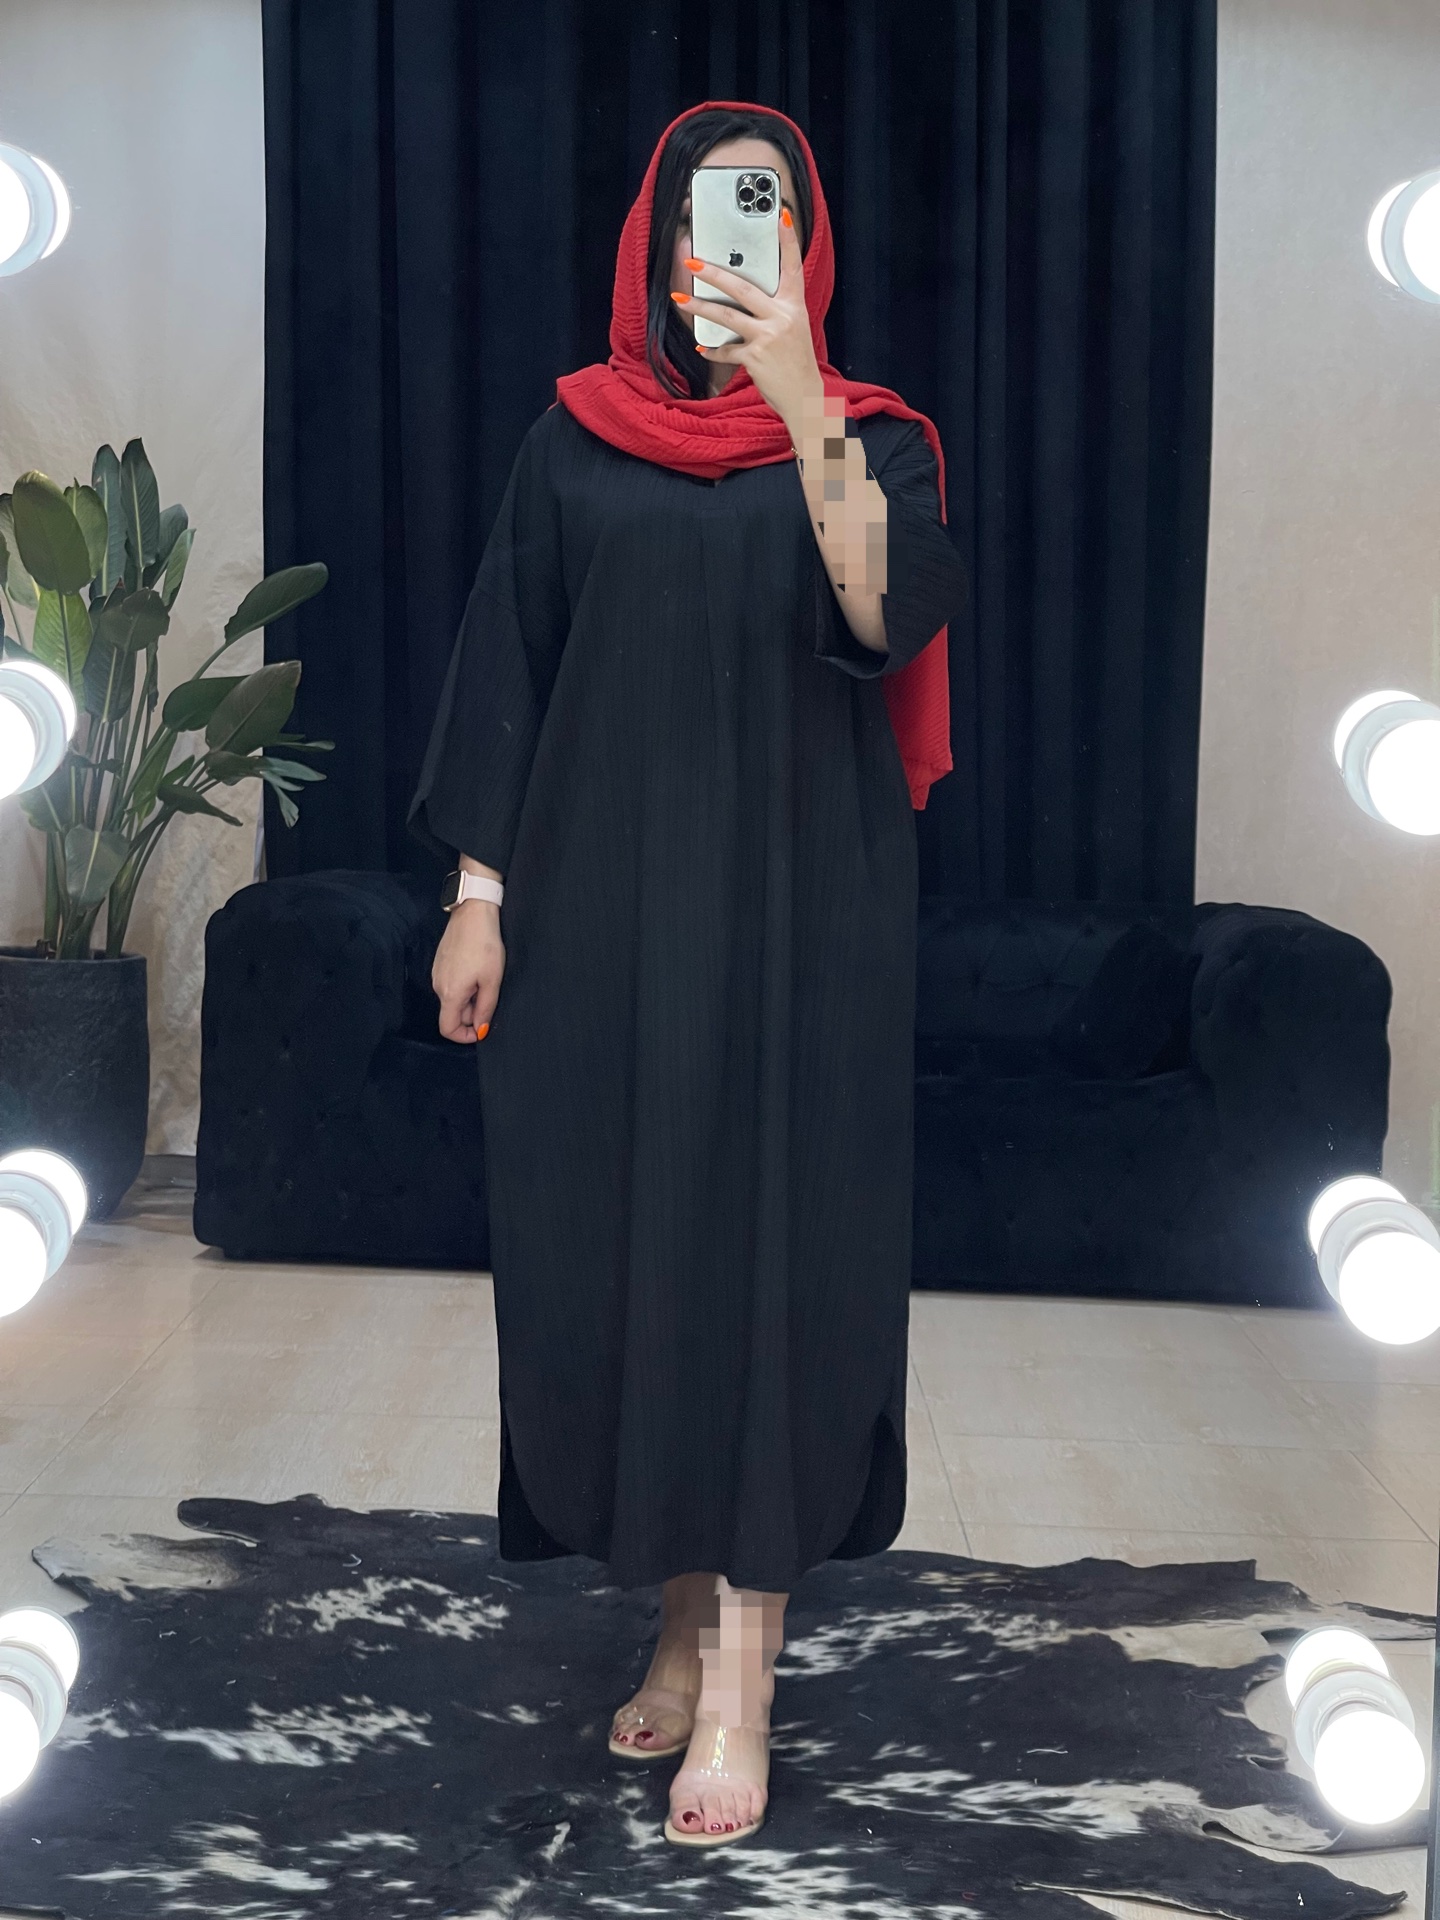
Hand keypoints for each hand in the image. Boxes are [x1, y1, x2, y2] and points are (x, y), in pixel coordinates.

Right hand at [433, 902, 504, 1043]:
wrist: (472, 913)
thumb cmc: (484, 945)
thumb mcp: (492, 981)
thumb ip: (486, 1009)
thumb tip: (480, 1030)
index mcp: (450, 994)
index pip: (448, 1029)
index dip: (464, 1036)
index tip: (481, 1030)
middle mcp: (438, 986)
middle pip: (452, 1013)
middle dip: (472, 1014)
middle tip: (490, 996)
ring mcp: (437, 974)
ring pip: (453, 999)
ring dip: (469, 998)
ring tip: (485, 979)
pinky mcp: (440, 963)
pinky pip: (451, 985)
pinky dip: (464, 986)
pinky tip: (477, 970)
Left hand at [674, 207, 822, 428]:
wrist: (805, 398)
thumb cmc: (796, 363)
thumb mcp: (793, 330)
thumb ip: (774, 312)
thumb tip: (744, 299)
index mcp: (794, 306)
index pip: (793, 266)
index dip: (788, 240)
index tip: (780, 216)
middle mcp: (782, 317)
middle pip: (743, 288)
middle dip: (714, 274)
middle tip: (693, 261)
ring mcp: (768, 336)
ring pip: (726, 316)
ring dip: (699, 307)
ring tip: (680, 298)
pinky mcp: (755, 357)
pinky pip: (727, 350)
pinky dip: (714, 351)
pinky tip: (703, 349)